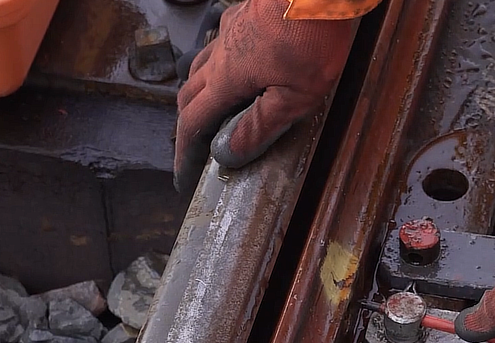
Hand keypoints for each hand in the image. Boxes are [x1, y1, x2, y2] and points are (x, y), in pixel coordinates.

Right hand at [174, 0, 356, 191]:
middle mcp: (220, 55)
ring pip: (199, 67)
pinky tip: (234, 69)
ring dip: (198, 94)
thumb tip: (228, 154)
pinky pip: (218, 46)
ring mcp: (228, 32)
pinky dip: (215, 67)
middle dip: (188, 125)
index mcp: (227, 79)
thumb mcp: (295, 96)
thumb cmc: (312, 38)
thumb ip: (260, 125)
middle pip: (189, 94)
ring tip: (210, 112)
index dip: (185, 153)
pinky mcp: (242, 16)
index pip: (193, 122)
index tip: (182, 175)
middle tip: (195, 148)